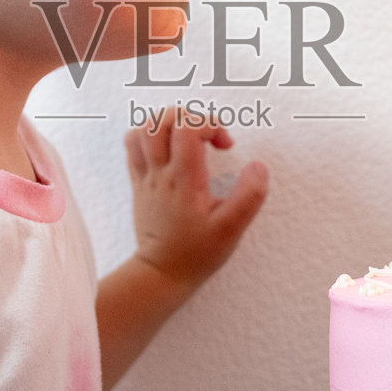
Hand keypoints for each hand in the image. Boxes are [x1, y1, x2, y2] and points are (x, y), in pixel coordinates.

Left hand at [124, 106, 268, 291]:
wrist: (161, 274)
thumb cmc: (197, 253)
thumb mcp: (232, 229)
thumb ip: (249, 196)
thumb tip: (259, 166)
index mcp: (183, 181)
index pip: (186, 128)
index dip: (210, 123)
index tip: (225, 145)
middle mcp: (159, 174)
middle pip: (160, 121)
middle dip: (189, 116)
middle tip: (208, 137)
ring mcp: (145, 177)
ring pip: (141, 130)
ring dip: (167, 123)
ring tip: (189, 138)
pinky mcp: (138, 184)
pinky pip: (132, 146)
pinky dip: (150, 137)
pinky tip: (170, 150)